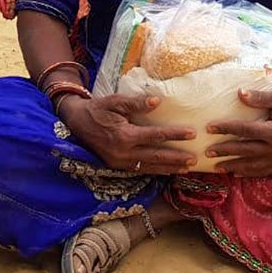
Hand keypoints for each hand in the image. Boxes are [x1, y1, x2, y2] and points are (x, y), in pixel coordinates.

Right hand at [58, 93, 195, 173]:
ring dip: (170, 168)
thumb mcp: (114, 101)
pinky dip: (157, 171)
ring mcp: (120, 163)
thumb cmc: (97, 109)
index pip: (155, 136)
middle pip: (156, 157)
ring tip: (187, 169)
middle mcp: (123, 153)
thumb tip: (157, 101)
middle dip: (177, 159)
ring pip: (150, 167)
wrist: (76, 123)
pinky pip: (141, 170)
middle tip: (195, 160)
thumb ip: (136, 103)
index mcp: (124, 136)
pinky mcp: (118, 167)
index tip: (192, 133)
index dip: (174, 135)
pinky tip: (169, 171)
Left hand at [207, 89, 271, 176]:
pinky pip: (264, 171)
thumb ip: (261, 98)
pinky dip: (249, 173)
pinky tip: (236, 173)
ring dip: (233, 166)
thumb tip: (240, 94)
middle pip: (246, 151)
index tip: (210, 127)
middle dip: (225, 151)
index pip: (246, 131)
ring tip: (216, 166)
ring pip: (253, 165)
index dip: (227, 128)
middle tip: (207, 151)